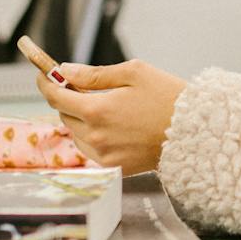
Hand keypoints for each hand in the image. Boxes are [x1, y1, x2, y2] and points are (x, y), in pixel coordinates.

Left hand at [37, 59, 186, 173]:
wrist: (195, 131)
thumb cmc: (167, 96)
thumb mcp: (133, 73)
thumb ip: (94, 75)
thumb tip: (65, 71)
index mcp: (97, 110)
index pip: (56, 96)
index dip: (46, 82)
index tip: (44, 74)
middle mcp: (95, 136)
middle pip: (64, 115)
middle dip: (68, 100)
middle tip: (80, 88)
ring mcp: (104, 155)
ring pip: (76, 134)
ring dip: (81, 120)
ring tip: (105, 109)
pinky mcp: (114, 168)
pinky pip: (91, 150)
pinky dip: (94, 137)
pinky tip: (114, 127)